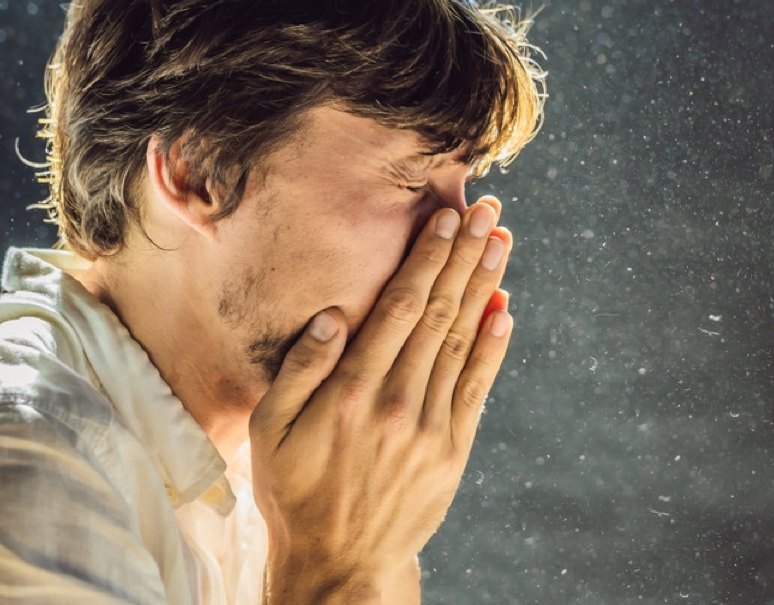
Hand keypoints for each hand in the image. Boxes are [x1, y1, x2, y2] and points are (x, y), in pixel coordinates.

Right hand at [250, 198, 513, 603]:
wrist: (340, 563)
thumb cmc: (294, 490)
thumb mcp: (269, 432)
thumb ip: (299, 370)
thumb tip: (332, 316)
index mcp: (350, 391)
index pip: (398, 308)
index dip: (425, 259)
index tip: (445, 218)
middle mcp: (396, 403)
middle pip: (438, 313)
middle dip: (464, 256)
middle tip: (487, 210)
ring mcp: (430, 428)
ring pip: (461, 342)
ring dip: (484, 287)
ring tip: (500, 242)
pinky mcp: (451, 451)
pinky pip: (477, 388)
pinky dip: (492, 347)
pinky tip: (504, 310)